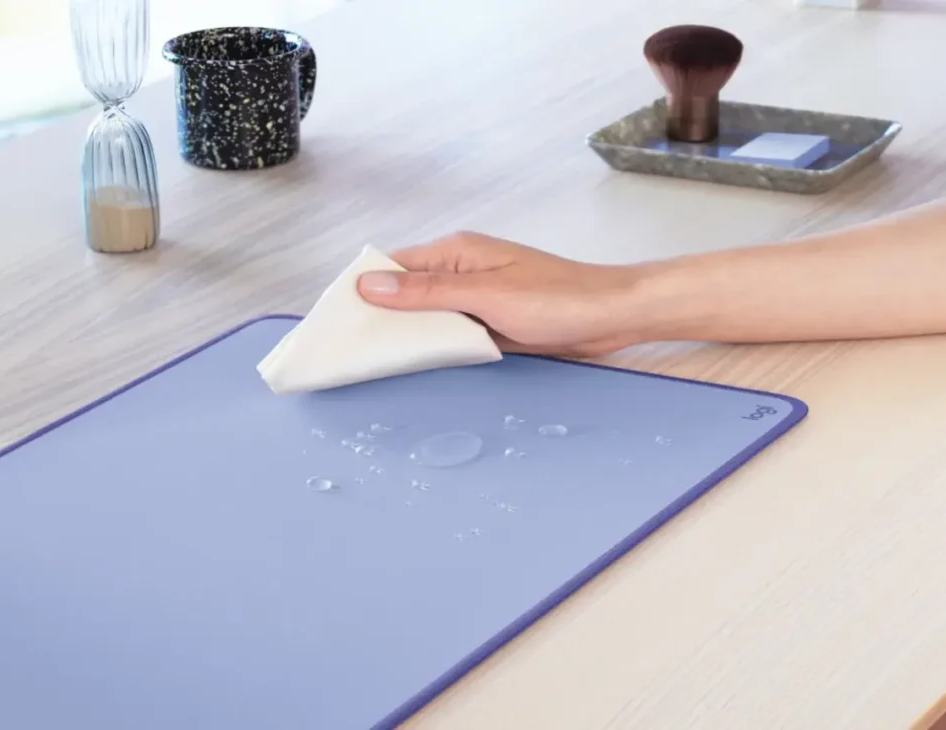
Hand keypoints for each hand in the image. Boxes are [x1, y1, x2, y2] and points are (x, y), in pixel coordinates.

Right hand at [356, 231, 647, 356]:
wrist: (612, 316)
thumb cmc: (559, 299)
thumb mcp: (486, 296)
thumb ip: (427, 294)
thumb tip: (370, 285)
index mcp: (456, 254)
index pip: (391, 268)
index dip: (361, 292)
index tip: (333, 321)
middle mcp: (461, 273)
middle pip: (404, 295)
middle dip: (378, 320)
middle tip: (346, 352)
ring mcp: (476, 300)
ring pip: (426, 319)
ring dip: (406, 338)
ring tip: (371, 364)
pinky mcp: (490, 324)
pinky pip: (451, 335)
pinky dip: (434, 349)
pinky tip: (417, 367)